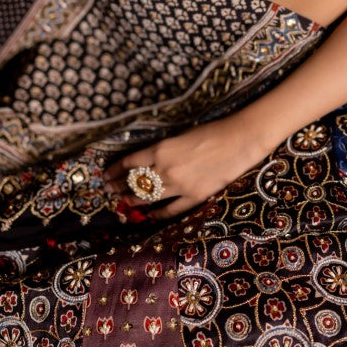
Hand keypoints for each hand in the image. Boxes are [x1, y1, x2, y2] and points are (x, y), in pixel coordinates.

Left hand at [104, 114, 267, 219]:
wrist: (239, 140)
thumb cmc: (211, 131)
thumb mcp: (179, 136)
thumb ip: (162, 150)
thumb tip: (148, 161)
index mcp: (160, 150)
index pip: (129, 163)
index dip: (115, 170)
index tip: (107, 174)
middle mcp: (165, 170)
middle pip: (135, 182)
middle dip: (120, 186)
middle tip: (111, 190)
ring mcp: (180, 186)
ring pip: (149, 198)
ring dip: (134, 200)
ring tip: (125, 201)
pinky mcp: (195, 197)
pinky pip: (171, 210)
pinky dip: (158, 214)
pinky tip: (151, 215)